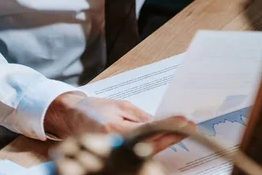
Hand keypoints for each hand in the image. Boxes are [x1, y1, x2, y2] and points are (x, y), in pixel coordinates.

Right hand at [45, 92, 191, 152]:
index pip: (149, 131)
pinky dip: (152, 148)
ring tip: (180, 131)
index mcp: (115, 130)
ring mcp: (114, 154)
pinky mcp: (114, 157)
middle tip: (188, 127)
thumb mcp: (120, 106)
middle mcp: (115, 145)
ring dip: (164, 143)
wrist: (72, 117)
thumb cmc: (95, 108)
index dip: (169, 128)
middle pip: (150, 147)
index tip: (185, 122)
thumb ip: (140, 116)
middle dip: (171, 137)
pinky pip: (137, 154)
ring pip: (146, 153)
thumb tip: (160, 121)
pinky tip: (163, 140)